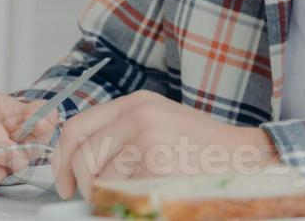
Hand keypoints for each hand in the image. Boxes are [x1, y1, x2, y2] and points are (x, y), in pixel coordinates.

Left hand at [52, 90, 278, 198]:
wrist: (242, 157)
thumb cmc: (200, 147)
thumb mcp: (158, 123)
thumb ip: (121, 133)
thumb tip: (77, 162)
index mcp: (136, 102)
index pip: (77, 127)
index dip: (61, 159)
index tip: (64, 181)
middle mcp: (139, 115)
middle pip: (82, 155)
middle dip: (82, 184)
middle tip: (92, 197)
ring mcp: (148, 139)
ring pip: (100, 178)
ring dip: (108, 195)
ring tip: (135, 192)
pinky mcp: (157, 164)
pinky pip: (122, 193)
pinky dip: (128, 202)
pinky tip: (150, 194)